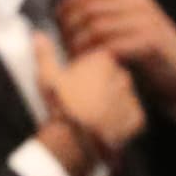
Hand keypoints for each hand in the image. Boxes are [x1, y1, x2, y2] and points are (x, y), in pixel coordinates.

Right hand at [34, 35, 145, 168]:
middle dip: (102, 85)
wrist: (77, 139)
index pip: (101, 60)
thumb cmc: (62, 105)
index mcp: (102, 62)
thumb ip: (45, 53)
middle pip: (114, 76)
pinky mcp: (137, 119)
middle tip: (83, 99)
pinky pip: (131, 116)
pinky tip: (104, 125)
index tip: (78, 82)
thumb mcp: (47, 76)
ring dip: (112, 102)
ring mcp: (131, 97)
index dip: (89, 71)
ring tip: (93, 115)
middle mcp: (121, 76)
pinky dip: (121, 120)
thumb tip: (38, 36)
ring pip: (123, 96)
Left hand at [56, 0, 175, 108]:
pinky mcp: (151, 42)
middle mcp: (138, 2)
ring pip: (97, 27)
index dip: (66, 5)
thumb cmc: (148, 48)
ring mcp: (146, 21)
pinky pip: (112, 46)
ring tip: (73, 57)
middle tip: (62, 44)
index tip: (57, 23)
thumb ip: (102, 3)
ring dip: (79, 44)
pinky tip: (90, 65)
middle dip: (69, 27)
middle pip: (88, 7)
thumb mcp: (124, 21)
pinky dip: (95, 56)